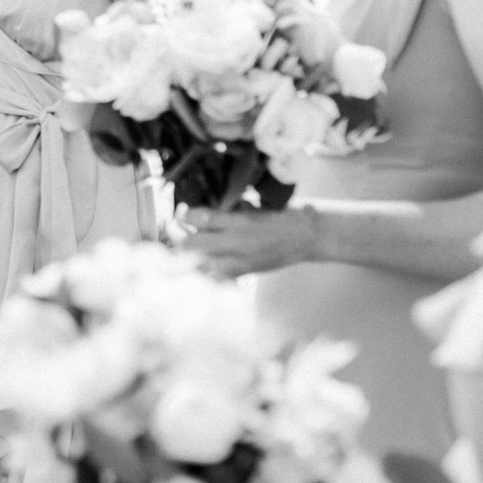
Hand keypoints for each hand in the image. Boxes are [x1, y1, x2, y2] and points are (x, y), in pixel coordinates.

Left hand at [183, 205, 320, 277]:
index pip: (203, 219)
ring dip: (187, 256)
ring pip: (201, 264)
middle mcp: (240, 242)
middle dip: (178, 237)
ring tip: (181, 248)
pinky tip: (197, 264)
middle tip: (173, 230)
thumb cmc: (283, 216)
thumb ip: (229, 210)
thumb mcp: (255, 206)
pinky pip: (216, 277)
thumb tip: (199, 214)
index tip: (180, 213)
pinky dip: (203, 271)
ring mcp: (241, 261)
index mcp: (243, 221)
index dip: (185, 216)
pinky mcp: (245, 272)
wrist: (309, 237)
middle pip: (194, 245)